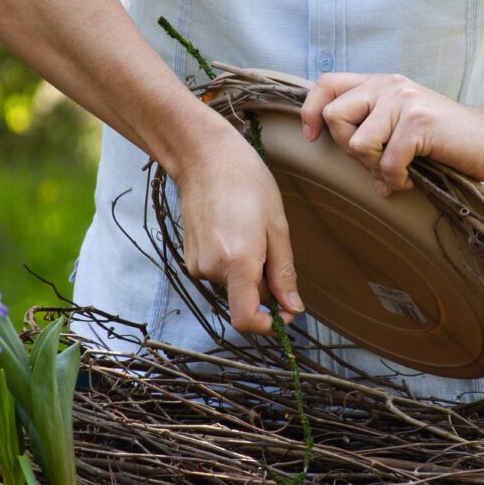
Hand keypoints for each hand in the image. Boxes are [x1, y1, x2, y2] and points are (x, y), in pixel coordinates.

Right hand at [173, 118, 303, 334]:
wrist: (205, 158)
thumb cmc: (247, 183)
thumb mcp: (277, 227)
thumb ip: (283, 273)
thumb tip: (293, 308)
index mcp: (237, 263)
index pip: (246, 320)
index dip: (269, 325)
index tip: (286, 314)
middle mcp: (212, 269)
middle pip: (246, 300)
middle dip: (265, 286)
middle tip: (272, 247)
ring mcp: (197, 265)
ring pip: (234, 286)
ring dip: (249, 272)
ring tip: (251, 233)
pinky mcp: (190, 259)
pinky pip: (221, 274)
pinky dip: (234, 264)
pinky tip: (235, 232)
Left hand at [300, 73, 483, 195]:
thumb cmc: (444, 140)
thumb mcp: (400, 126)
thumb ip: (370, 130)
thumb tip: (334, 150)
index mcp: (380, 84)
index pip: (326, 83)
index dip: (310, 111)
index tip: (312, 137)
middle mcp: (389, 85)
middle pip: (334, 117)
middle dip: (348, 150)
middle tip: (378, 160)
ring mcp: (404, 101)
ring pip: (357, 143)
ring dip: (376, 167)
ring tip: (400, 169)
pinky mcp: (418, 122)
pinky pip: (387, 162)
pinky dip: (397, 179)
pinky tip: (413, 177)